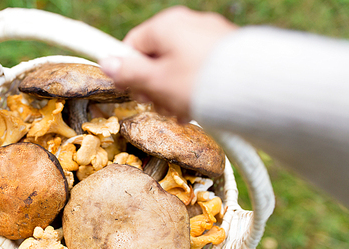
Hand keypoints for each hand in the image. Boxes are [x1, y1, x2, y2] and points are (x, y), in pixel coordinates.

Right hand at [100, 6, 236, 121]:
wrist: (255, 89)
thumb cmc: (200, 84)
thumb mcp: (156, 82)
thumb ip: (129, 73)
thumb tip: (106, 63)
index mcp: (167, 25)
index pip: (133, 44)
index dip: (129, 71)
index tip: (135, 93)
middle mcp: (190, 23)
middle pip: (158, 56)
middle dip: (155, 85)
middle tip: (160, 107)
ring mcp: (212, 35)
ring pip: (180, 64)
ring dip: (174, 90)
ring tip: (183, 112)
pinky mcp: (228, 50)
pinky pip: (201, 67)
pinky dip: (196, 86)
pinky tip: (200, 105)